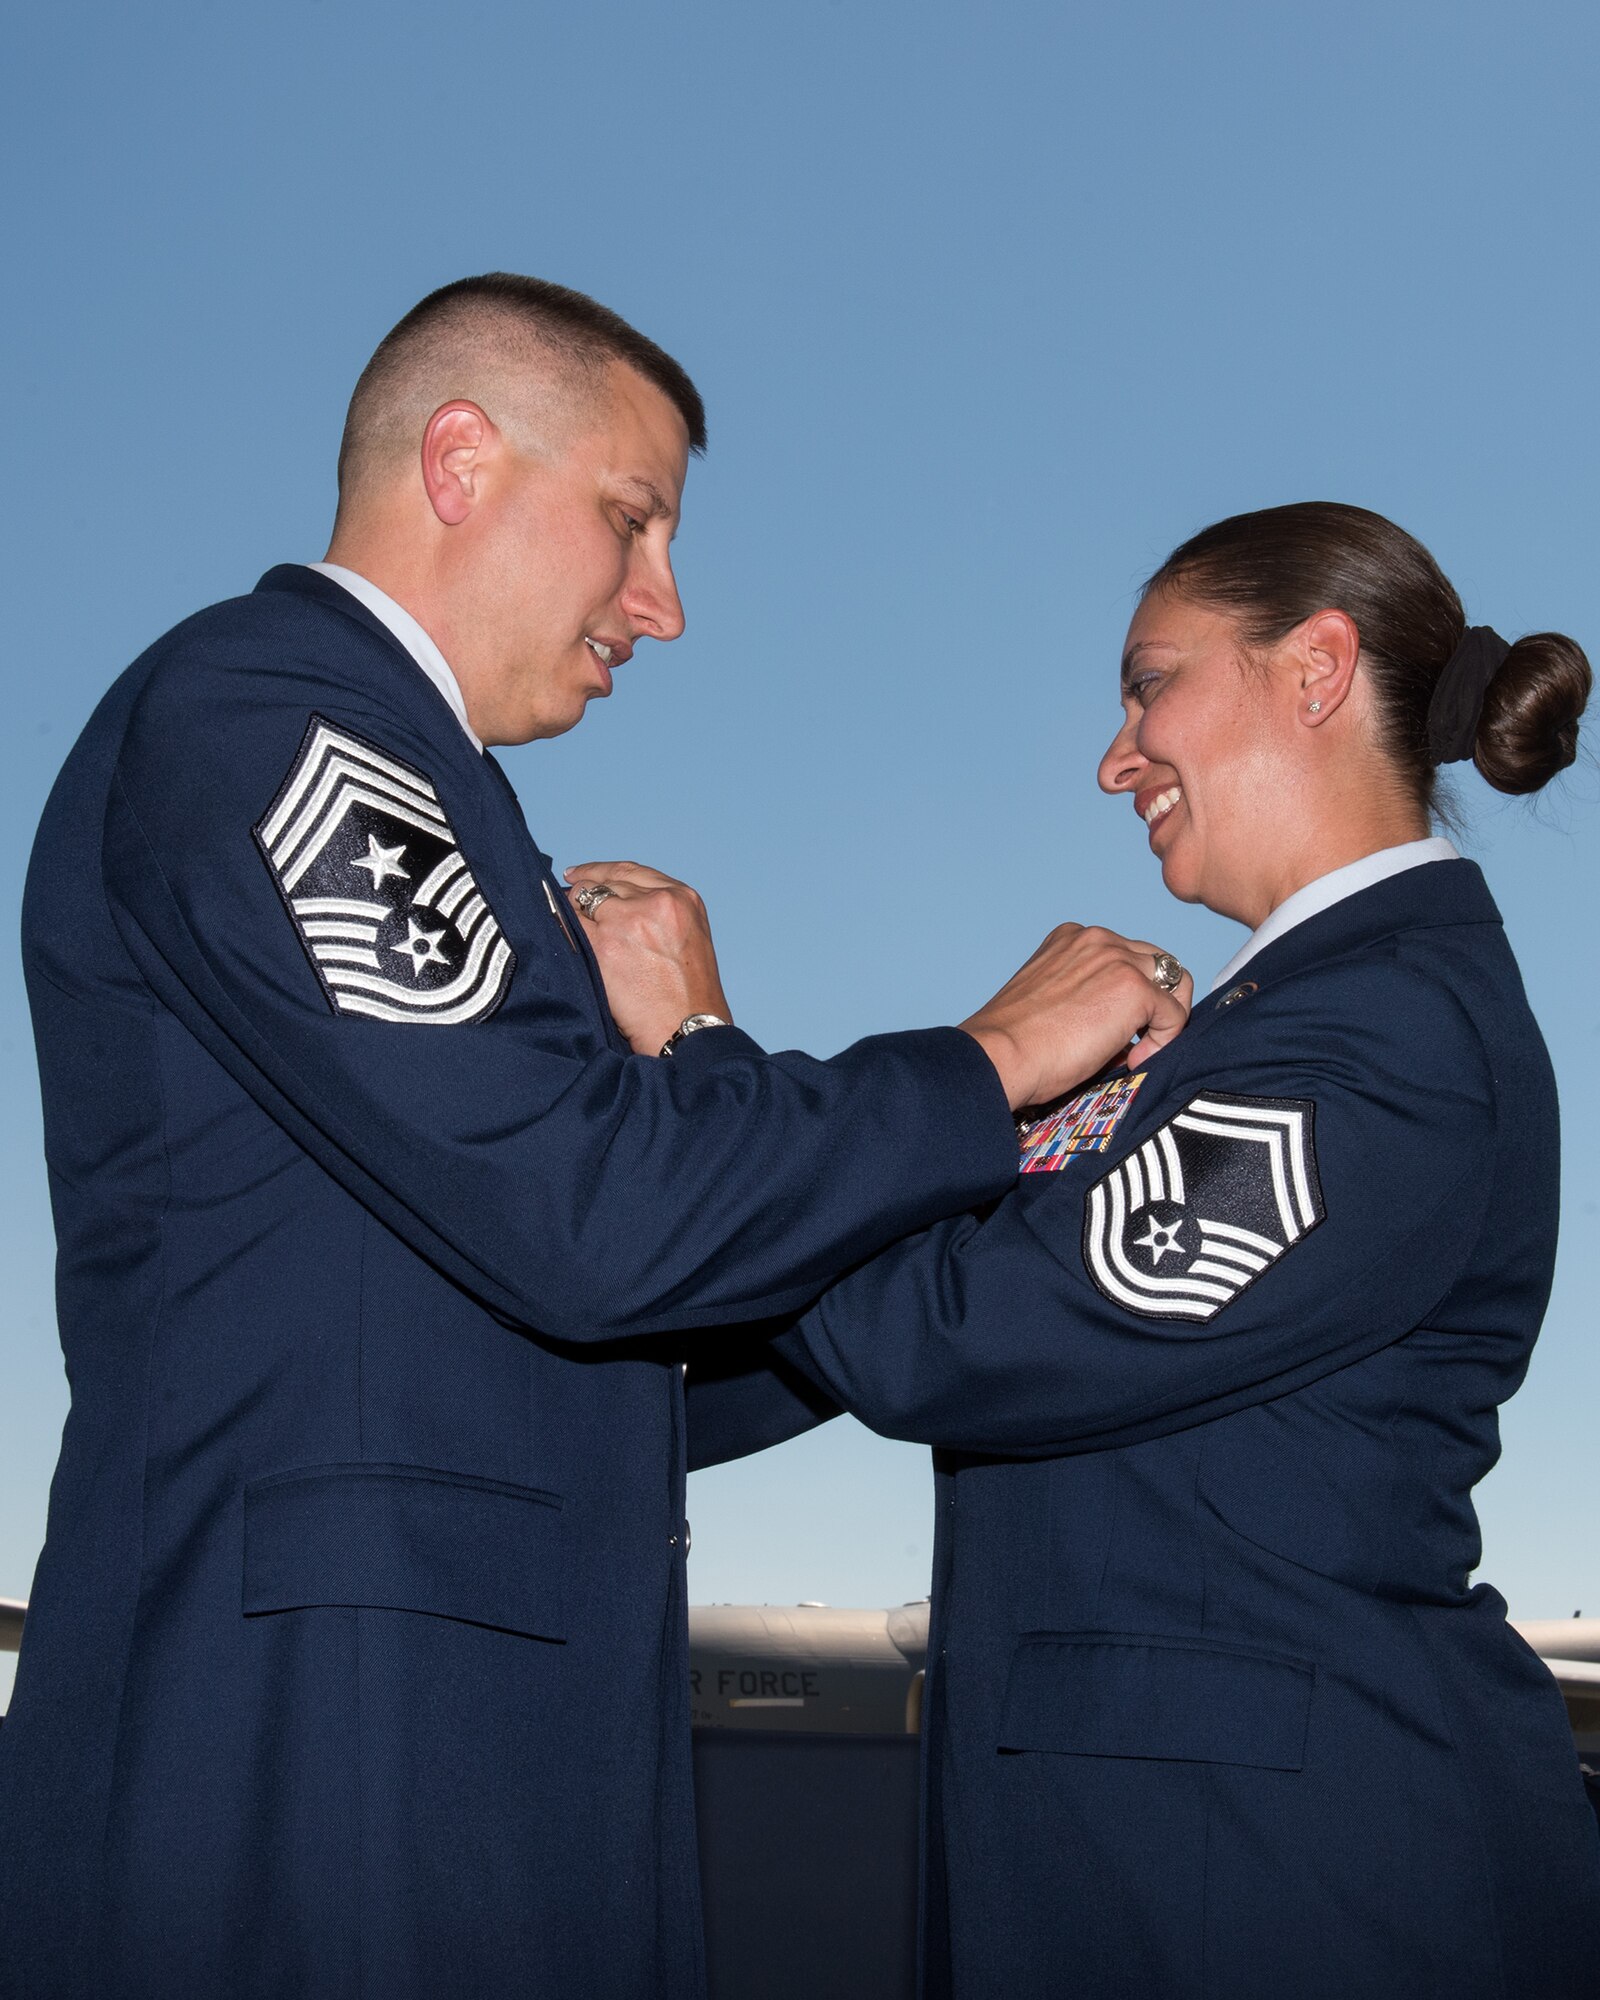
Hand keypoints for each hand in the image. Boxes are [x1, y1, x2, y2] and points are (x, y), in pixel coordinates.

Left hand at [564, 861, 732, 1055]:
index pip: (630, 871)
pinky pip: (569, 926)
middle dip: (583, 894)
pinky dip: (563, 931)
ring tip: (570, 930)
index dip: (599, 871)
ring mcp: (628, 921)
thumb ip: (660, 912)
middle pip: (602, 884)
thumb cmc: (690, 996)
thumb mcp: (690, 937)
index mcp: (682, 898)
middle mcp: (656, 902)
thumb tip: (614, 903)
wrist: (687, 1029)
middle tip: (568, 905)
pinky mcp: (604, 945)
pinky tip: (562, 939)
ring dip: (573, 913)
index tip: (580, 875)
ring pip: (581, 900)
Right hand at [959, 925, 1192, 1110]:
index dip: (1129, 995)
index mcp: (1073, 938)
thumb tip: (1125, 1031)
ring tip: (1136, 1051)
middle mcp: (1098, 939)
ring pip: (1175, 983)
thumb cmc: (1014, 1042)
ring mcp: (1118, 960)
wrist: (1000, 1054)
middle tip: (1135, 1041)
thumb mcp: (1052, 1000)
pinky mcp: (1134, 989)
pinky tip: (1132, 1061)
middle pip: (1158, 963)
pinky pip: (1174, 1015)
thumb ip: (1089, 996)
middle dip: (1154, 1002)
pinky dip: (1162, 1041)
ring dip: (1162, 1020)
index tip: (1112, 1029)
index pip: (1127, 955)